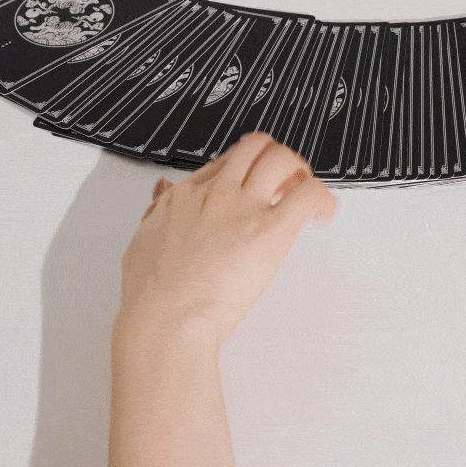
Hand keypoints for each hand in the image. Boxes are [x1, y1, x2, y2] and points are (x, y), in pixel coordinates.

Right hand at [117, 132, 336, 344]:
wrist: (165, 318)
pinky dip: (323, 198)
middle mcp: (217, 194)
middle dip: (274, 159)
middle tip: (284, 184)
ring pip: (281, 159)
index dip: (244, 171)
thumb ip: (157, 212)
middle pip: (253, 148)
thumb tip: (163, 192)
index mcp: (186, 197)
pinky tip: (322, 215)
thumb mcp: (143, 241)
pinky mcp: (270, 229)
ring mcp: (244, 208)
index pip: (225, 164)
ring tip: (303, 197)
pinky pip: (308, 194)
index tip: (254, 188)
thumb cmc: (152, 295)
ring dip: (299, 172)